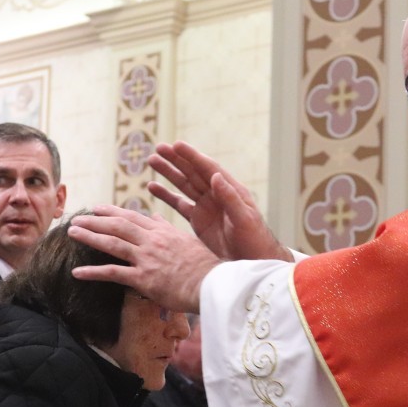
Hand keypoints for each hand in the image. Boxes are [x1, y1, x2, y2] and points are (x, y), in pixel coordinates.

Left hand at [67, 206, 219, 313]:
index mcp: (162, 232)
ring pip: (112, 243)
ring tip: (72, 232)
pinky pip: (113, 273)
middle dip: (95, 220)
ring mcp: (146, 259)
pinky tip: (77, 272)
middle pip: (118, 225)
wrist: (213, 284)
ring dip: (90, 237)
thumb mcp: (187, 241)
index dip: (113, 212)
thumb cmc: (205, 266)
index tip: (98, 208)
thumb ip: (168, 228)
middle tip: (78, 217)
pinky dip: (93, 272)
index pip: (133, 217)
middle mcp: (151, 241)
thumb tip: (155, 217)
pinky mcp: (143, 278)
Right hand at [148, 141, 289, 261]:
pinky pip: (179, 205)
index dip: (192, 157)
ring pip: (183, 185)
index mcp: (230, 190)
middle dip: (176, 160)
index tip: (176, 145)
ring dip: (168, 173)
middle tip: (159, 147)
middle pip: (193, 172)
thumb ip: (230, 198)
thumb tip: (215, 176)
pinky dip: (166, 196)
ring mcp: (206, 207)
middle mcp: (216, 195)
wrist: (252, 260)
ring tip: (152, 160)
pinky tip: (153, 187)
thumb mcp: (244, 219)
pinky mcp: (198, 220)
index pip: (208, 169)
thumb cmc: (255, 240)